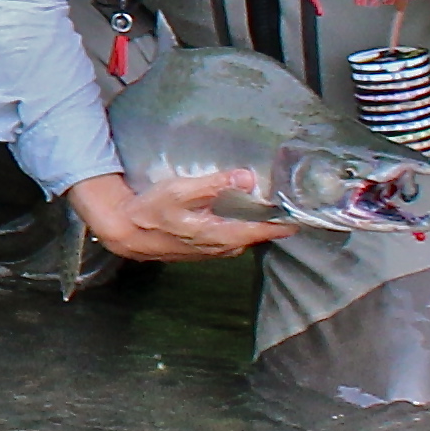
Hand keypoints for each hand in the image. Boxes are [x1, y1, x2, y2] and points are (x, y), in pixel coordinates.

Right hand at [71, 167, 294, 264]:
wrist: (124, 233)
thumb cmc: (149, 211)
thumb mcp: (179, 190)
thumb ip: (214, 184)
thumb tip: (247, 177)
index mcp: (221, 234)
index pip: (264, 231)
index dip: (285, 222)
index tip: (304, 213)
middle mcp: (222, 248)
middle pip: (256, 235)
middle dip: (270, 220)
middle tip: (283, 201)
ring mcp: (213, 252)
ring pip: (243, 238)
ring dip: (253, 224)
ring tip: (262, 204)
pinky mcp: (203, 251)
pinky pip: (230, 239)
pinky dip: (237, 227)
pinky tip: (232, 213)